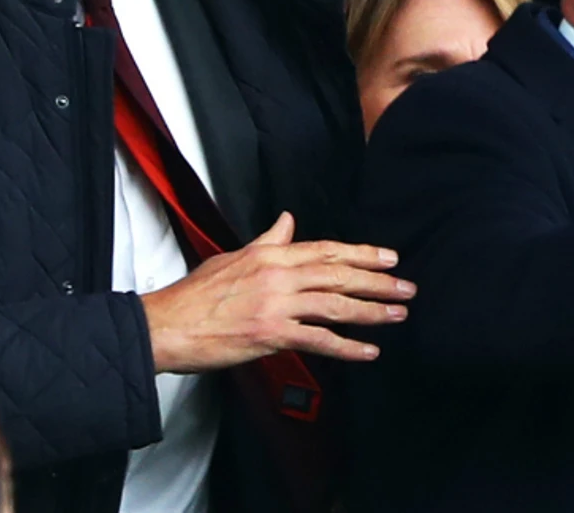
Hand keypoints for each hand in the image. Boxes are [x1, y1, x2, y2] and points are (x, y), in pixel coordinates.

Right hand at [142, 213, 416, 371]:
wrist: (166, 325)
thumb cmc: (195, 295)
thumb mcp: (232, 257)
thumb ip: (267, 241)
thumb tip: (287, 220)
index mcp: (270, 254)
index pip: (326, 249)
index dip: (361, 253)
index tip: (389, 257)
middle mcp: (278, 275)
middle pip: (338, 273)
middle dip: (377, 280)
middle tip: (406, 287)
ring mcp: (276, 304)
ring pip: (335, 304)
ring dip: (371, 311)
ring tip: (398, 315)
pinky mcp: (270, 334)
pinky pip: (318, 339)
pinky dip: (347, 347)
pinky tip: (368, 352)